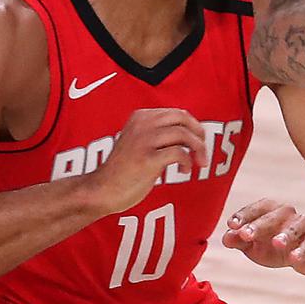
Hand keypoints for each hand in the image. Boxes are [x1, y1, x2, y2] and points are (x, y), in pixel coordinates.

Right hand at [88, 108, 208, 214]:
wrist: (101, 190)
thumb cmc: (124, 170)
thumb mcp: (140, 141)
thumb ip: (160, 133)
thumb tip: (192, 132)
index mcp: (140, 117)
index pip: (177, 113)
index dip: (193, 126)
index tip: (198, 140)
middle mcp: (142, 124)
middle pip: (182, 118)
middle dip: (199, 134)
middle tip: (202, 150)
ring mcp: (143, 141)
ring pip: (184, 135)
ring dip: (198, 149)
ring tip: (197, 163)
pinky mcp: (147, 159)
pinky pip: (179, 153)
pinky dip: (187, 162)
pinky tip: (183, 170)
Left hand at [221, 198, 304, 275]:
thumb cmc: (272, 245)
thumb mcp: (252, 245)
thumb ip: (238, 241)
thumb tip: (226, 237)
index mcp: (270, 211)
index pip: (257, 208)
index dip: (244, 215)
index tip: (232, 225)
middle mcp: (288, 215)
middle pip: (275, 215)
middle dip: (260, 225)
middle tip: (246, 235)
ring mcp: (304, 227)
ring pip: (297, 226)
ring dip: (286, 234)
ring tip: (276, 243)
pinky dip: (303, 250)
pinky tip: (294, 258)